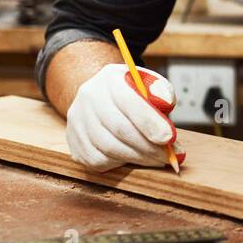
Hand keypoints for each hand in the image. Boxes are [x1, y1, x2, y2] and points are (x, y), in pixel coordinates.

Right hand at [66, 63, 183, 171]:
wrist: (100, 96)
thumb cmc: (130, 92)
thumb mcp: (149, 83)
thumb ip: (161, 91)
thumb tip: (166, 103)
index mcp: (110, 79)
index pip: (130, 101)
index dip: (150, 123)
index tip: (169, 138)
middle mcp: (89, 97)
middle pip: (120, 129)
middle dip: (148, 147)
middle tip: (168, 157)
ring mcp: (77, 120)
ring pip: (109, 149)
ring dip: (138, 159)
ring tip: (156, 159)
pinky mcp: (73, 141)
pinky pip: (97, 161)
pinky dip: (120, 164)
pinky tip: (133, 158)